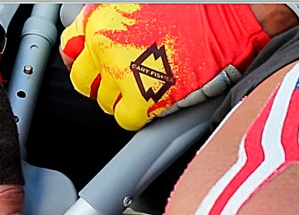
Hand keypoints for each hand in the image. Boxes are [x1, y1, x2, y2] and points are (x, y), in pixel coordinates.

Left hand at [59, 4, 270, 130]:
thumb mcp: (143, 6)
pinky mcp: (142, 98)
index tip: (96, 71)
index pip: (71, 50)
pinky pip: (127, 120)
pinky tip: (155, 105)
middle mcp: (105, 46)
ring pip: (106, 104)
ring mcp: (121, 73)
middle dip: (103, 86)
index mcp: (102, 20)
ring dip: (124, 102)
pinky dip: (139, 117)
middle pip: (85, 82)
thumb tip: (105, 44)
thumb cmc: (195, 10)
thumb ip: (118, 25)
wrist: (227, 19)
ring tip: (148, 93)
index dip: (86, 63)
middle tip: (125, 86)